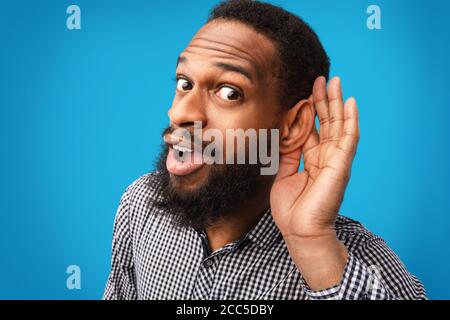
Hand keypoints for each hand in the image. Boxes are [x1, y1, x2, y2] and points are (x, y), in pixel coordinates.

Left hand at [270, 76, 358, 289]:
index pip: (313, 129)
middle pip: (327, 123)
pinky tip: (350, 102)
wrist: (299, 231)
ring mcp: (336, 160)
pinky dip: (350, 119)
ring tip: (334, 82)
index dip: (310, 111)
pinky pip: (349, 138)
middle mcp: (326, 157)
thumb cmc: (291, 209)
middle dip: (323, 101)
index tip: (305, 92)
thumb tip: (285, 134)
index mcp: (312, 160)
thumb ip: (287, 154)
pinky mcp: (341, 165)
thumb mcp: (283, 175)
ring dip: (336, 103)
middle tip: (321, 79)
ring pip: (338, 125)